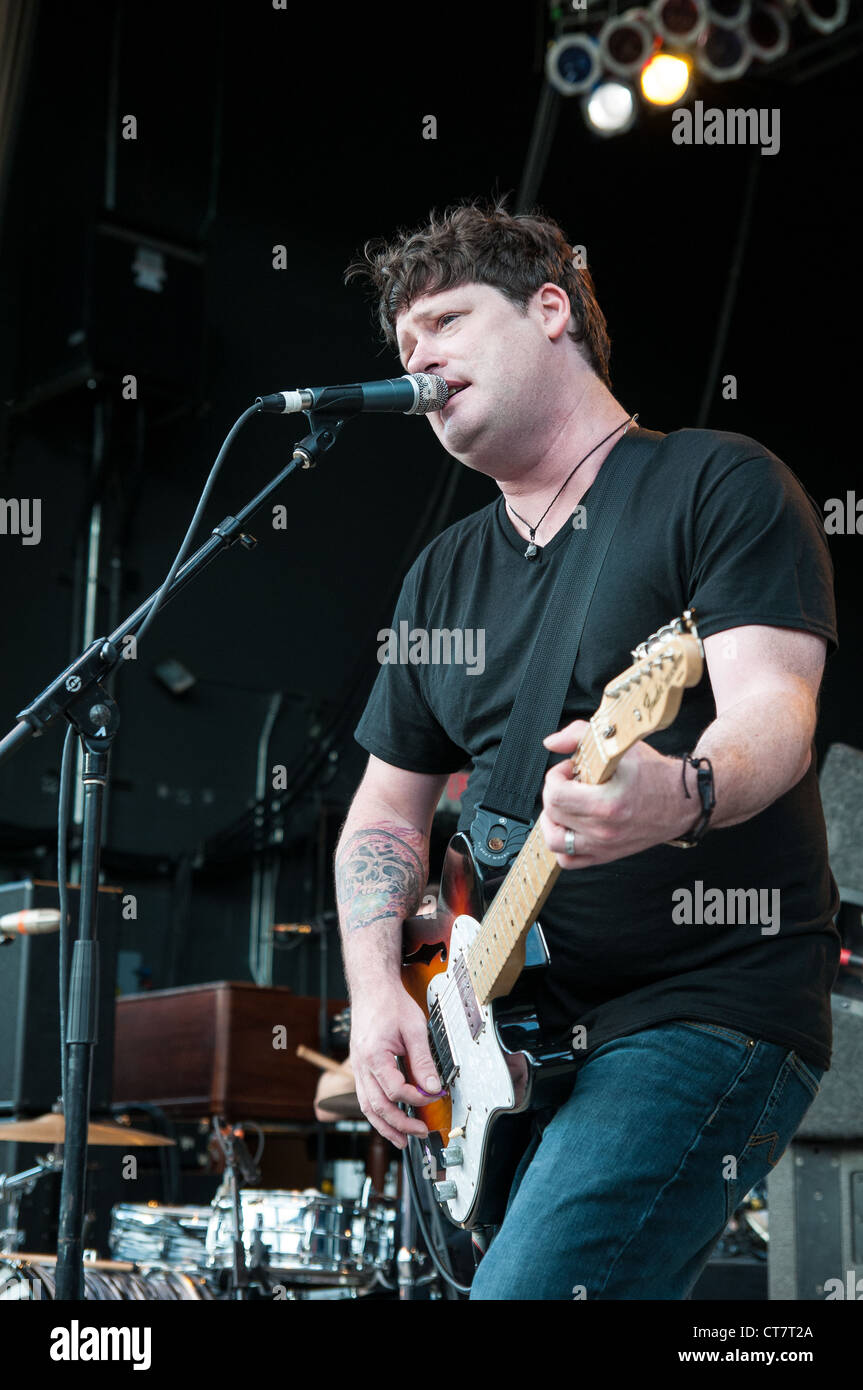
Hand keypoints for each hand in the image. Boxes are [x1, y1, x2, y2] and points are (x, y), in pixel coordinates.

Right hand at [349, 987, 444, 1148]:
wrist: (371, 988)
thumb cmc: (390, 1004)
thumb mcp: (414, 1028)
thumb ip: (423, 1060)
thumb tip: (433, 1087)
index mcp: (374, 1056)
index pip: (395, 1091)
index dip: (416, 1099)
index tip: (434, 1096)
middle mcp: (361, 1066)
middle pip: (377, 1107)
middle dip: (400, 1125)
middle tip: (421, 1133)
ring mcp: (358, 1068)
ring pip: (367, 1108)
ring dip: (384, 1127)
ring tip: (402, 1141)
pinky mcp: (360, 1068)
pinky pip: (364, 1098)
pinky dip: (376, 1114)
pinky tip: (388, 1122)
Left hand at [539, 719, 690, 866]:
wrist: (683, 801)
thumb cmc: (654, 774)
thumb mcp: (620, 745)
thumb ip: (579, 735)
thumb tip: (551, 742)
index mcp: (608, 803)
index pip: (557, 795)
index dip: (556, 776)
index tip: (570, 769)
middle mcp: (604, 830)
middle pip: (553, 813)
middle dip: (555, 791)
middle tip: (570, 781)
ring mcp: (604, 846)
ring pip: (555, 840)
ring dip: (552, 820)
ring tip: (564, 805)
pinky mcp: (606, 855)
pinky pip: (569, 860)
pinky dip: (562, 844)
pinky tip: (569, 825)